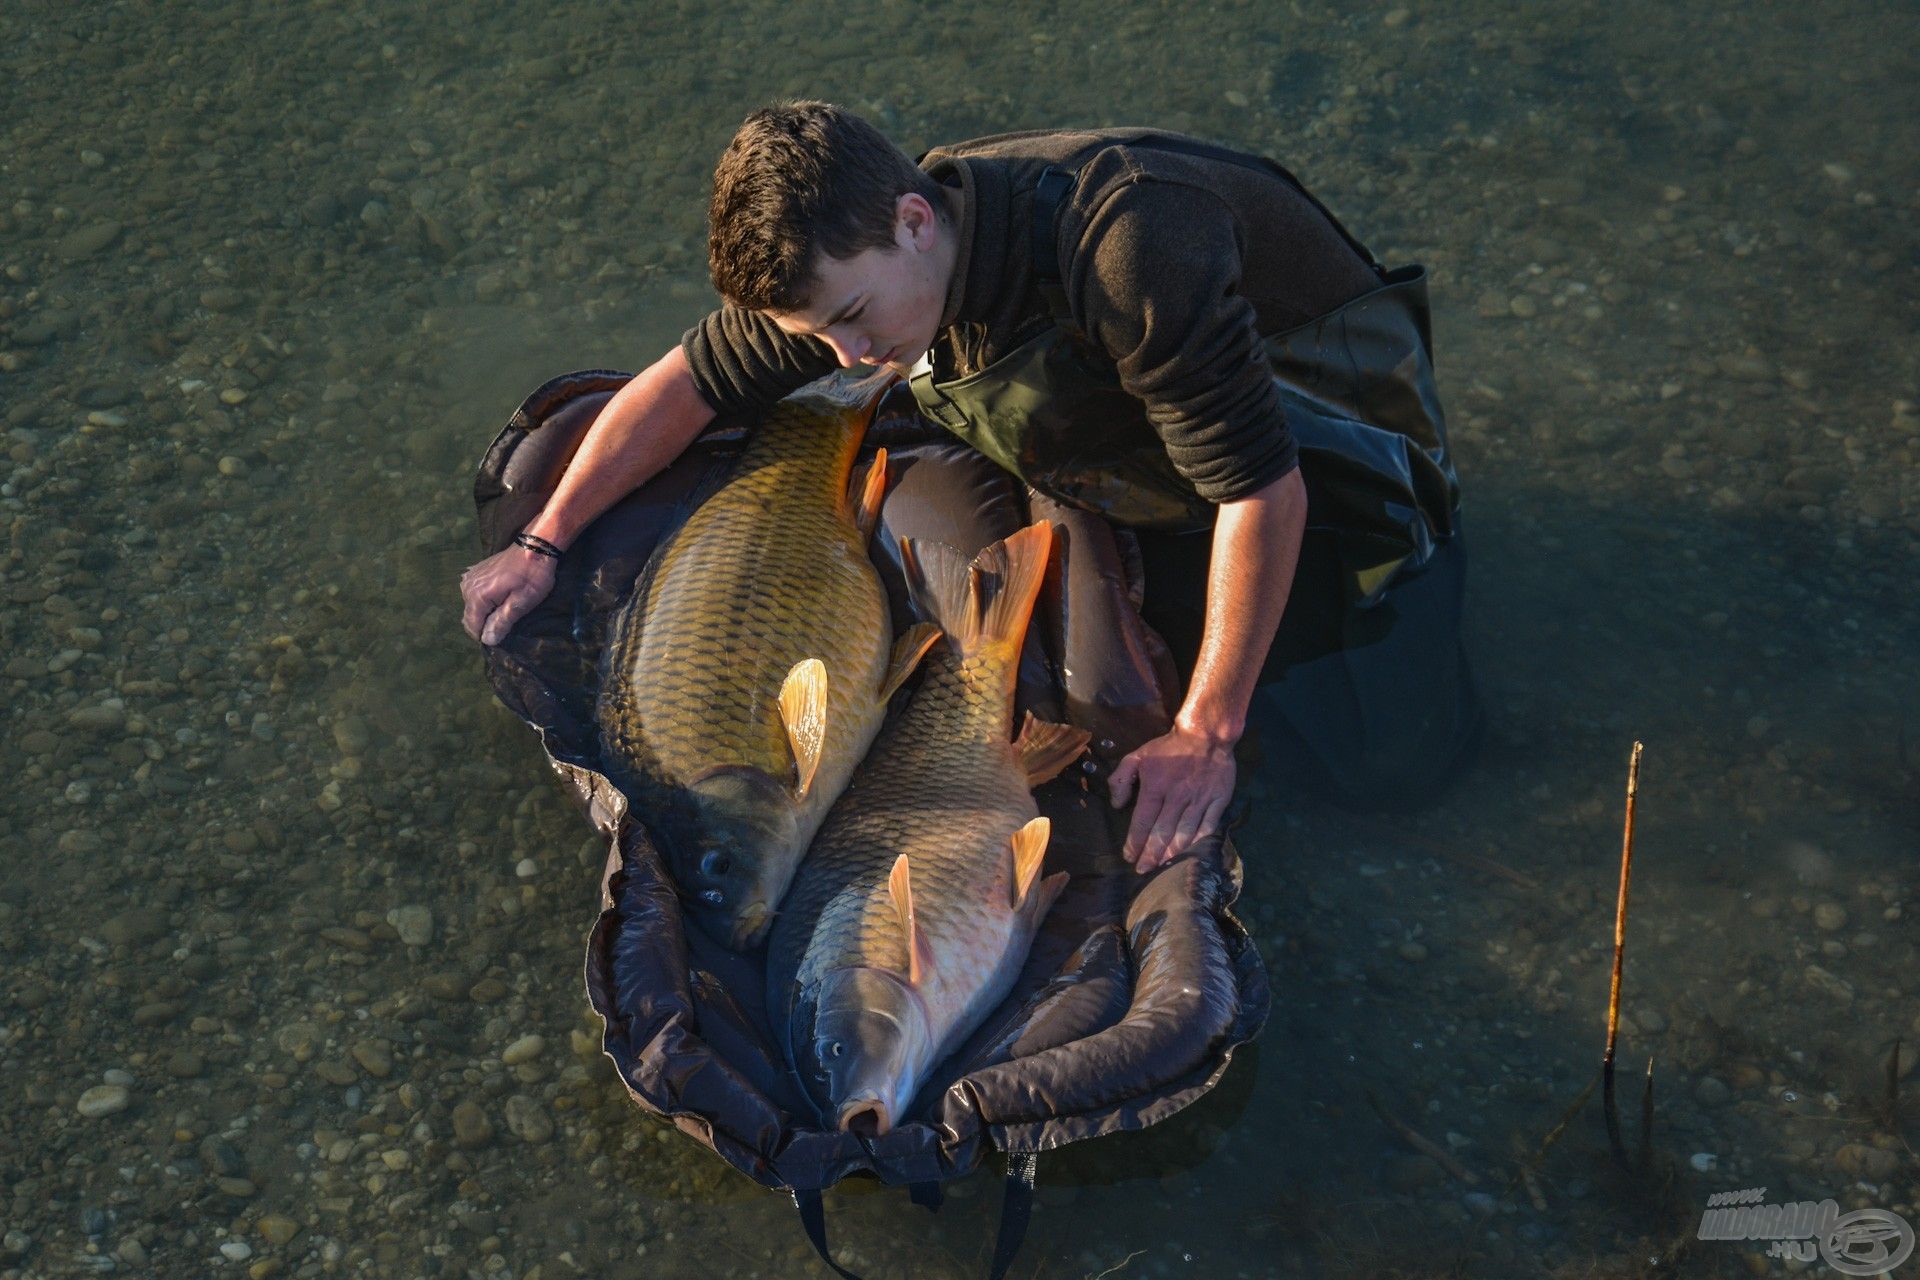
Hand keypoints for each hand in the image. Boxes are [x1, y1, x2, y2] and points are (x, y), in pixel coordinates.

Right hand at [460, 545, 556, 645]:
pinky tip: (500, 597)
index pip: (473, 626)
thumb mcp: (522, 601)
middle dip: (485, 624)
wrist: (535, 546)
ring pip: (471, 606)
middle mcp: (467, 587)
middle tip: (507, 622)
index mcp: (477, 596)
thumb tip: (487, 640)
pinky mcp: (474, 572)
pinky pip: (474, 594)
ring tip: (505, 609)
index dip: (486, 635)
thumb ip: (503, 621)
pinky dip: (484, 600)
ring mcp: (469, 578)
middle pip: (470, 617)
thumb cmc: (532, 575)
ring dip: (485, 612)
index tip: (503, 634)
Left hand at [1107, 725, 1236, 873]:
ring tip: (1162, 864)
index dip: (1135, 842)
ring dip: (1171, 852)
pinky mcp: (1218, 801)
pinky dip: (1197, 840)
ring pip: (1184, 833)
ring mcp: (1199, 800)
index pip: (1143, 822)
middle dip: (1151, 854)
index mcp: (1156, 787)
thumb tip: (1117, 805)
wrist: (1206, 735)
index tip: (1129, 856)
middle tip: (1143, 869)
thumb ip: (1121, 778)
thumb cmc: (1169, 747)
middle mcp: (1177, 797)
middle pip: (1162, 833)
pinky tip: (1188, 850)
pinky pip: (1207, 826)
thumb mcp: (1138, 755)